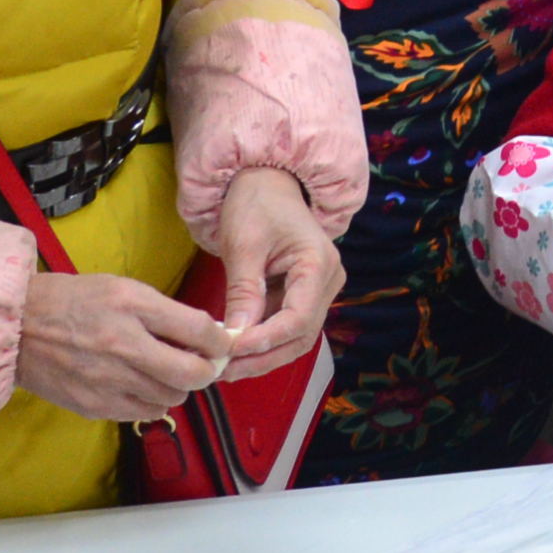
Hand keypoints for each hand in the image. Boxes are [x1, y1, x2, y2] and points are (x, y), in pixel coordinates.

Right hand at [14, 272, 232, 423]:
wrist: (16, 328)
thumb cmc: (71, 302)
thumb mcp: (121, 288)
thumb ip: (164, 311)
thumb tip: (206, 336)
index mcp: (131, 306)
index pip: (199, 330)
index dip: (221, 341)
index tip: (221, 344)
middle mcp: (123, 344)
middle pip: (193, 374)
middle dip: (206, 371)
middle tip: (201, 364)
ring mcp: (109, 379)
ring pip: (173, 397)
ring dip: (177, 386)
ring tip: (161, 371)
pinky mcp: (96, 405)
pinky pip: (146, 412)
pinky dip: (151, 401)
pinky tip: (138, 384)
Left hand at [207, 167, 343, 376]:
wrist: (266, 182)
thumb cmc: (256, 203)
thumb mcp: (244, 244)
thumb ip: (244, 291)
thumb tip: (236, 337)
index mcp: (319, 265)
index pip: (298, 318)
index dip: (266, 340)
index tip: (231, 350)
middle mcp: (328, 282)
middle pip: (300, 336)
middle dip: (262, 357)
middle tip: (223, 370)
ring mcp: (318, 291)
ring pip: (295, 338)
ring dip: (261, 356)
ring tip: (225, 367)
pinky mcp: (302, 296)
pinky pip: (285, 327)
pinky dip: (261, 342)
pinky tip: (234, 351)